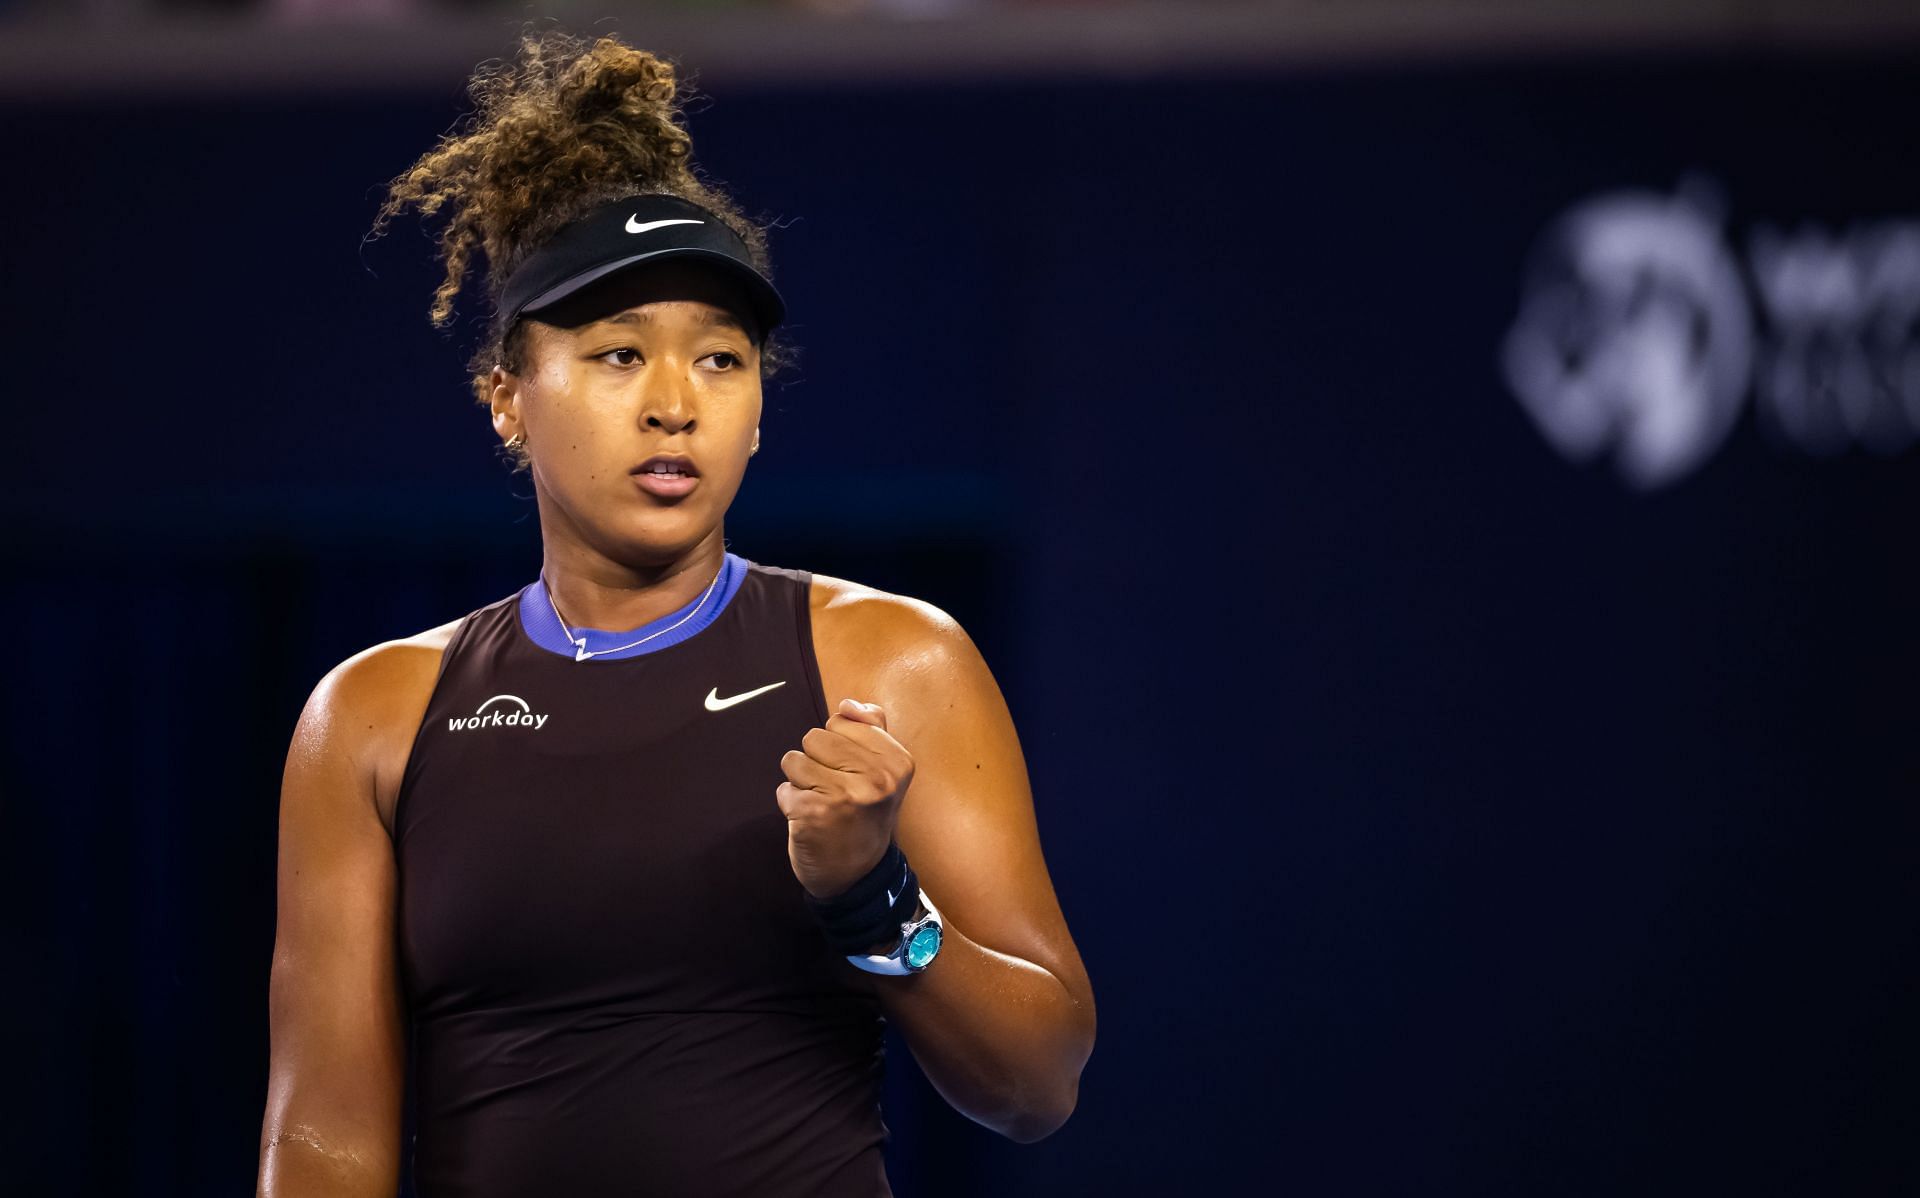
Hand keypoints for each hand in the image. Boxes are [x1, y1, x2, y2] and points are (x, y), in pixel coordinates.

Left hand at [776, 698, 914, 899]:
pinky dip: (791, 804)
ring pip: (795, 759)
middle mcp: (876, 778)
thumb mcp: (883, 771)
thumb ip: (871, 728)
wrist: (857, 876)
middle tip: (835, 791)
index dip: (838, 746)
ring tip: (822, 803)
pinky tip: (810, 819)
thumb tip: (847, 704)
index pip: (842, 721)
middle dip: (817, 762)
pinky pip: (784, 789)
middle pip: (815, 737)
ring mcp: (845, 796)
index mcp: (897, 762)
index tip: (853, 774)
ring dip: (801, 782)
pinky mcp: (814, 813)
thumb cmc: (865, 816)